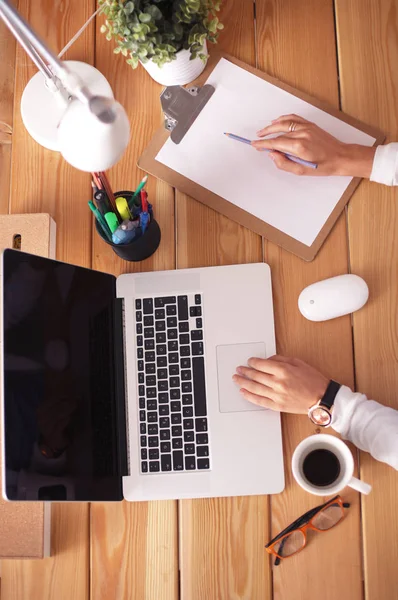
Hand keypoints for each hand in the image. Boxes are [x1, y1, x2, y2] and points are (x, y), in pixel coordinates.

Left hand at [232, 355, 328, 413]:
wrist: (321, 398)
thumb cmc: (313, 380)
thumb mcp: (298, 362)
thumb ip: (281, 359)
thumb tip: (268, 360)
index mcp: (283, 370)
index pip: (261, 364)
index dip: (253, 362)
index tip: (249, 361)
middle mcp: (278, 382)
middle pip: (255, 376)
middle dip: (245, 371)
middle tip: (239, 369)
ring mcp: (277, 395)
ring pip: (254, 388)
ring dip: (243, 382)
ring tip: (236, 379)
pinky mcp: (277, 405)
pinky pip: (259, 400)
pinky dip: (249, 396)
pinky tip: (243, 392)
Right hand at [252, 114, 375, 177]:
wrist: (340, 157)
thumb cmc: (323, 166)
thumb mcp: (301, 171)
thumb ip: (284, 163)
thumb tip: (272, 155)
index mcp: (299, 146)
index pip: (276, 143)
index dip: (263, 144)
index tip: (255, 144)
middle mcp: (302, 134)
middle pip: (278, 131)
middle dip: (266, 134)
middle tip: (257, 138)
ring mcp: (307, 127)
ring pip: (285, 122)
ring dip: (272, 125)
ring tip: (264, 130)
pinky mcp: (310, 124)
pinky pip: (294, 118)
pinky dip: (284, 118)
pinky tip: (277, 121)